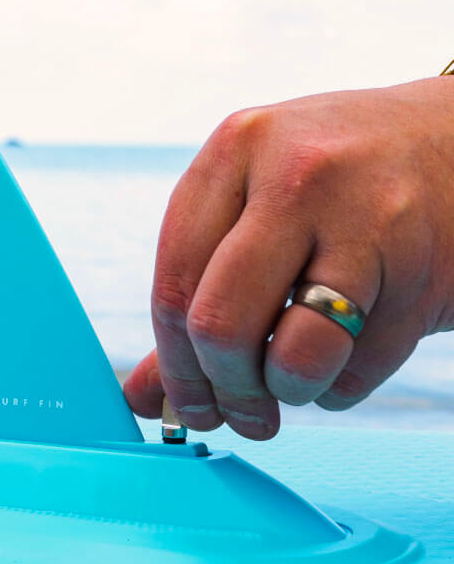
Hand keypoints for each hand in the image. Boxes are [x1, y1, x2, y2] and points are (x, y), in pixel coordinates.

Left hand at [123, 79, 453, 438]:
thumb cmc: (341, 177)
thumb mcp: (259, 199)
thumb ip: (196, 288)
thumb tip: (141, 395)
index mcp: (237, 149)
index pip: (174, 280)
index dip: (173, 362)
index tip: (185, 402)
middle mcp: (295, 175)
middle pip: (220, 324)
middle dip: (224, 391)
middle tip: (241, 414)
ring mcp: (365, 220)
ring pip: (291, 358)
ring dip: (287, 392)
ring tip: (296, 377)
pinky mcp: (423, 272)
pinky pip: (357, 371)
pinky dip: (340, 386)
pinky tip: (348, 352)